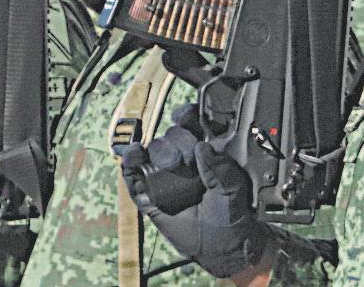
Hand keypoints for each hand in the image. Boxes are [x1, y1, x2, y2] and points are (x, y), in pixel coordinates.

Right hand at [120, 113, 267, 278]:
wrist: (220, 247)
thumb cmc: (231, 216)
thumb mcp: (233, 191)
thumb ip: (221, 169)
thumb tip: (203, 148)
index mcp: (203, 152)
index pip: (191, 125)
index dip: (186, 116)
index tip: (186, 116)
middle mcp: (181, 159)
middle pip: (171, 135)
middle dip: (177, 141)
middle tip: (187, 160)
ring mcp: (162, 175)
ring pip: (152, 149)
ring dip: (158, 151)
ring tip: (169, 164)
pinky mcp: (146, 192)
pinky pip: (132, 172)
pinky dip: (130, 160)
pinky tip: (134, 155)